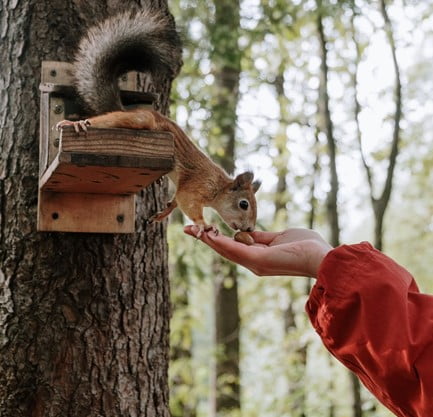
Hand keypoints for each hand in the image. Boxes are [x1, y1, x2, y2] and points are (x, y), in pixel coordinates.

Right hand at [184, 226, 332, 277]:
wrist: (322, 257)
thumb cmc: (306, 246)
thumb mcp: (279, 237)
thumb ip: (261, 236)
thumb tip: (246, 232)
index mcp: (258, 256)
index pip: (232, 246)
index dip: (216, 238)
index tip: (202, 228)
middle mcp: (253, 263)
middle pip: (224, 249)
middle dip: (206, 239)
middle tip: (188, 228)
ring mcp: (255, 263)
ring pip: (226, 250)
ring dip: (208, 239)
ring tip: (193, 229)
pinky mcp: (259, 260)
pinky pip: (235, 250)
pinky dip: (220, 242)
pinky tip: (208, 234)